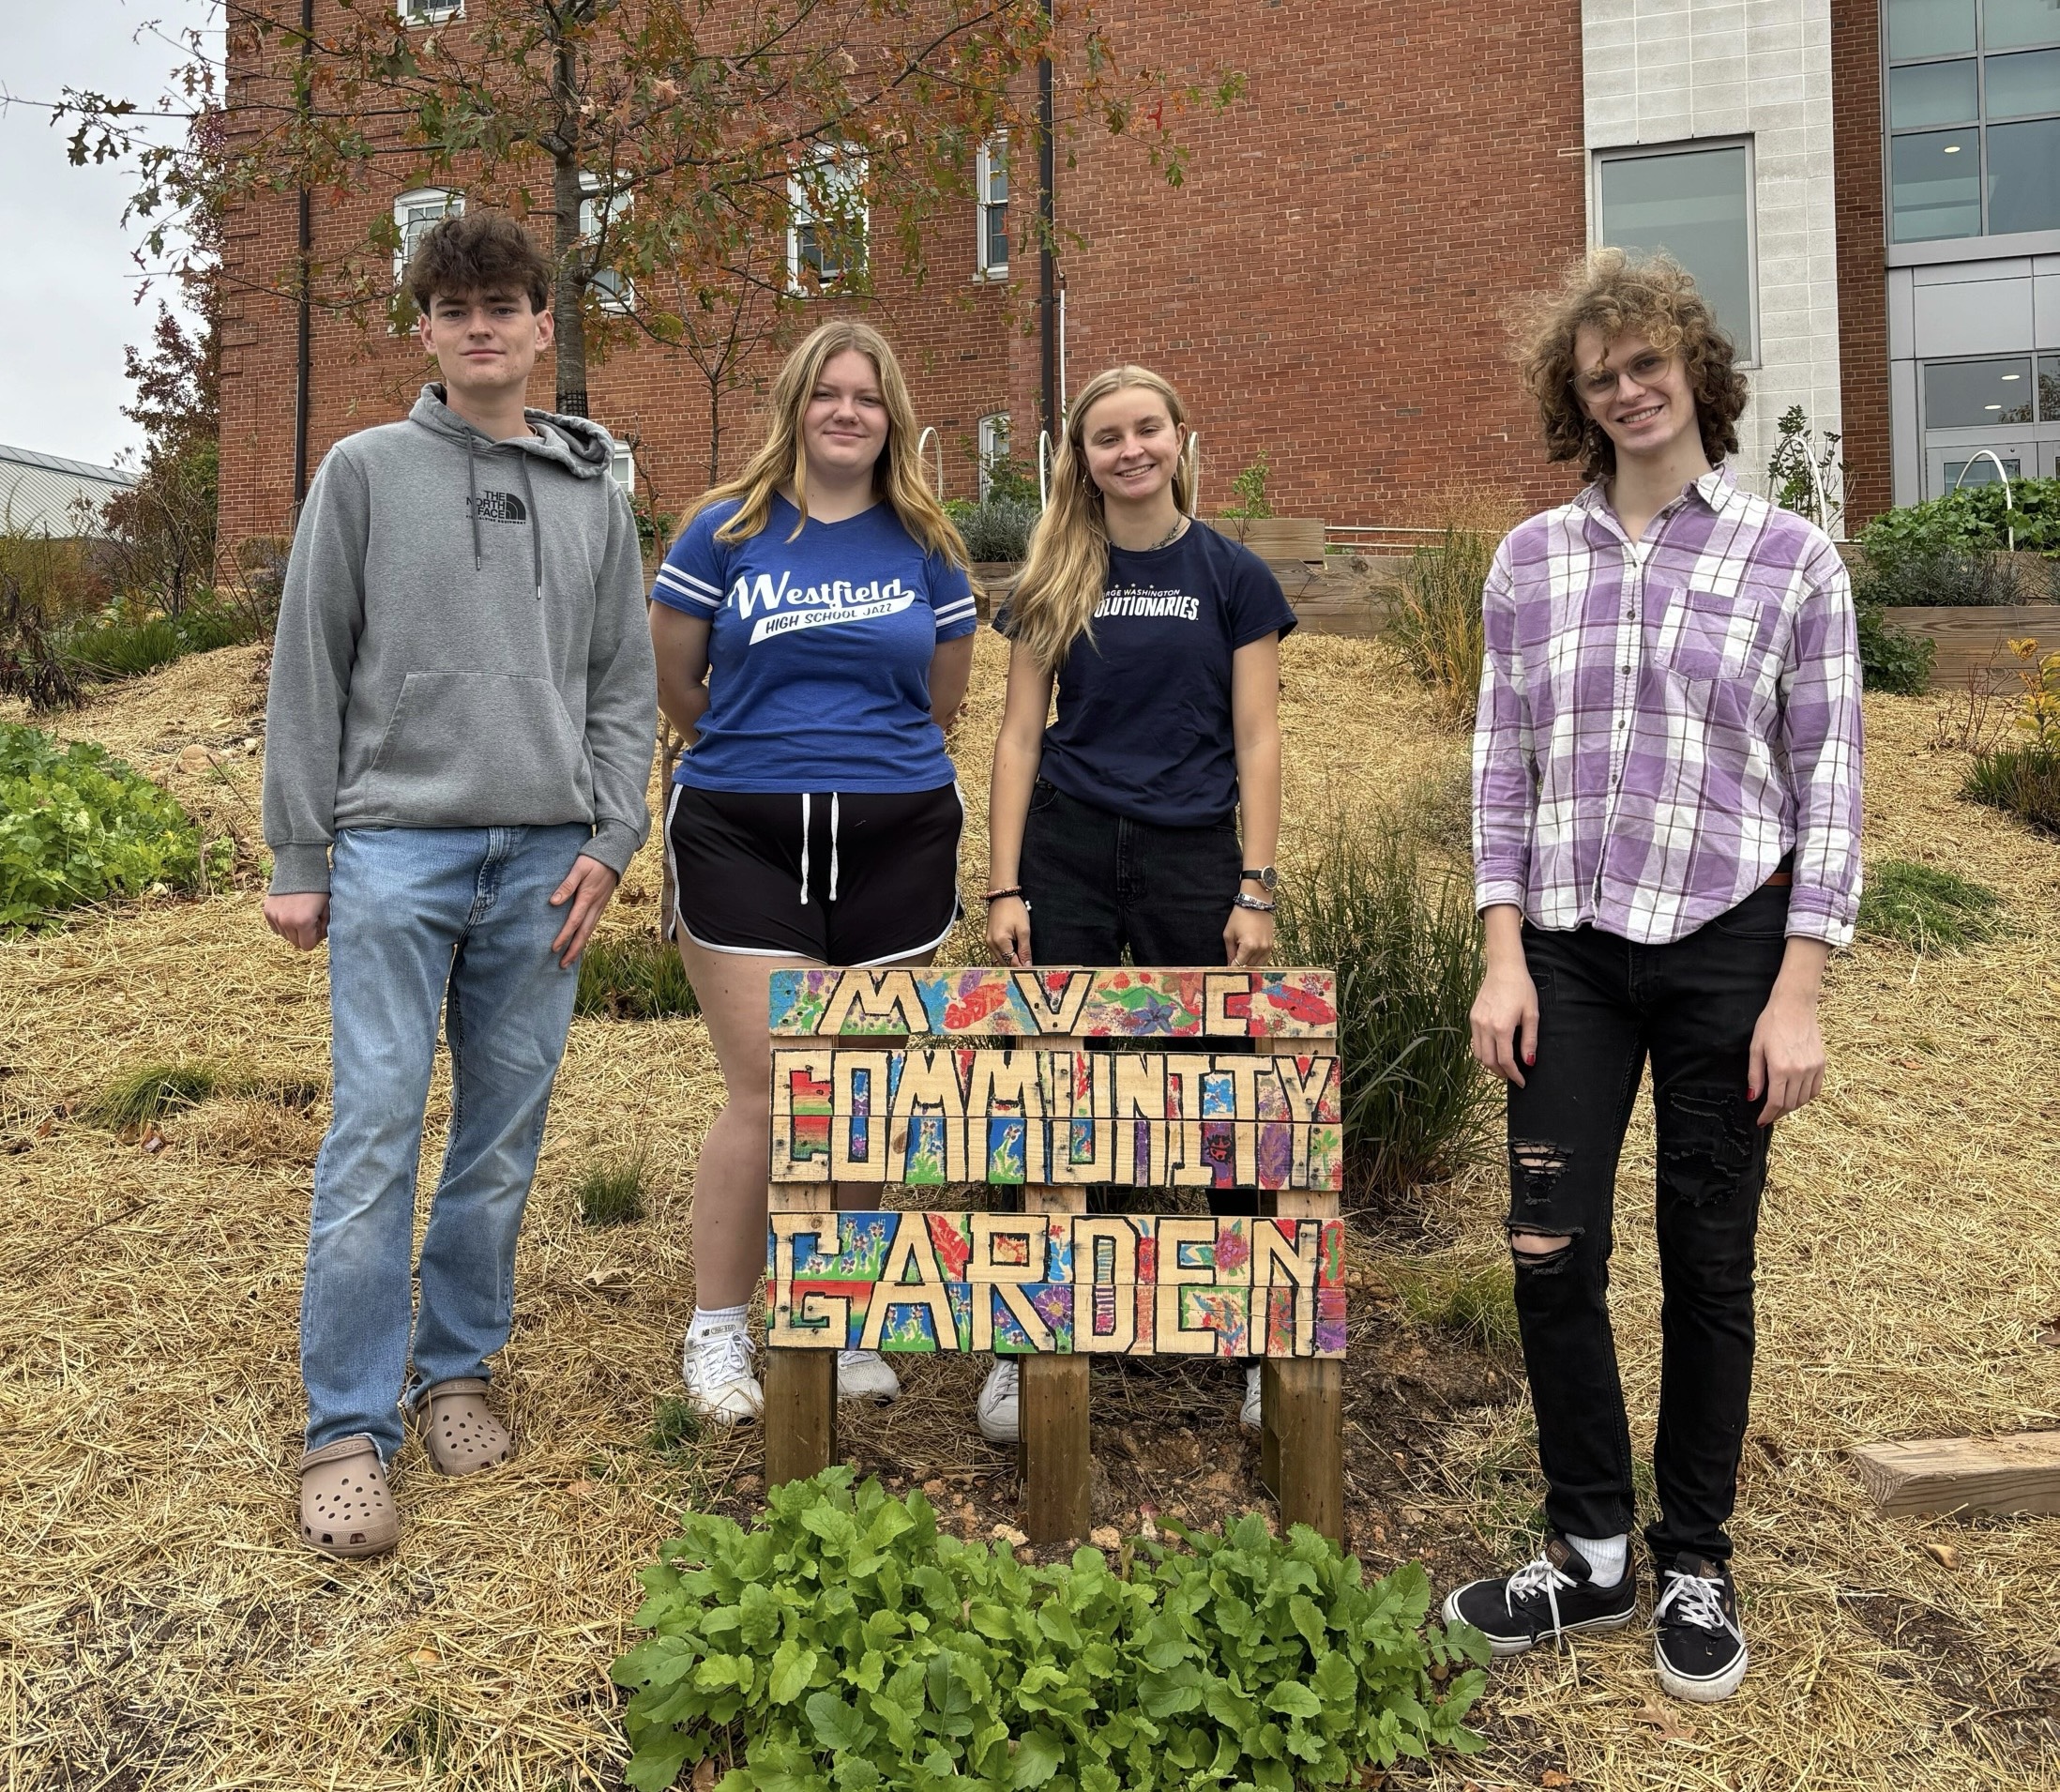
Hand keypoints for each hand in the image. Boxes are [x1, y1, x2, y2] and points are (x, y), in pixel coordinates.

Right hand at [264, 891, 329, 950]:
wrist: (299, 867)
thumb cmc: (318, 888)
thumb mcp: (328, 908)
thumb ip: (325, 927)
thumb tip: (319, 938)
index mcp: (303, 922)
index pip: (307, 946)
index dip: (314, 938)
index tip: (317, 926)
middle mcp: (286, 921)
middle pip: (295, 942)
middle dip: (304, 935)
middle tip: (310, 919)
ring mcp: (274, 916)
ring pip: (285, 935)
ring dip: (293, 929)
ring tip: (300, 913)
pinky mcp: (267, 910)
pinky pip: (276, 927)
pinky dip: (283, 923)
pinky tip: (290, 911)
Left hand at [549, 854, 619, 967]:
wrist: (615, 854)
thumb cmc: (594, 859)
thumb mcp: (579, 868)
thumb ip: (567, 885)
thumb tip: (553, 902)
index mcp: (588, 897)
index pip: (574, 922)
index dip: (564, 937)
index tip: (553, 949)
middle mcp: (595, 906)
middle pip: (584, 933)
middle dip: (573, 950)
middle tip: (563, 965)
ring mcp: (600, 906)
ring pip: (590, 931)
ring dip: (580, 946)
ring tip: (571, 959)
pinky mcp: (602, 904)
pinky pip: (593, 924)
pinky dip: (586, 936)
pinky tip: (581, 941)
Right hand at [988, 895, 1031, 966]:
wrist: (1002, 896)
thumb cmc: (1014, 910)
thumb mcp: (1024, 930)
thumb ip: (1025, 949)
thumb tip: (1027, 965)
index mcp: (1000, 942)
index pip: (1012, 962)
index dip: (1022, 968)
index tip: (1032, 973)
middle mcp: (991, 944)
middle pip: (1004, 964)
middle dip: (1015, 968)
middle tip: (1028, 971)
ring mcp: (988, 942)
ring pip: (998, 961)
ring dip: (1009, 964)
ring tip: (1021, 965)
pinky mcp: (988, 939)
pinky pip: (995, 954)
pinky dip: (1003, 958)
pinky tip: (1012, 957)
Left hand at [1223, 904, 1273, 968]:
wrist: (1256, 903)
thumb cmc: (1240, 916)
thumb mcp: (1229, 934)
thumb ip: (1230, 952)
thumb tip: (1229, 965)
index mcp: (1248, 946)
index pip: (1239, 965)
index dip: (1232, 969)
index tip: (1226, 971)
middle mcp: (1260, 949)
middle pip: (1248, 967)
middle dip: (1240, 969)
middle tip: (1233, 968)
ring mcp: (1267, 947)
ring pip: (1257, 966)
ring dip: (1249, 966)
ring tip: (1241, 964)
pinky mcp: (1271, 945)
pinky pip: (1264, 959)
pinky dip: (1257, 962)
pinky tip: (1250, 960)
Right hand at [1470, 956, 1538, 1085]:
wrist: (1504, 968)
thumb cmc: (1521, 988)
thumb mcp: (1532, 1014)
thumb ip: (1529, 1040)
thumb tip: (1529, 1062)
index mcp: (1501, 1027)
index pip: (1505, 1061)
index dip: (1514, 1075)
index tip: (1522, 1081)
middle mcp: (1485, 1027)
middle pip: (1489, 1061)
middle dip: (1501, 1073)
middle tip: (1513, 1076)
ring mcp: (1476, 1022)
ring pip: (1478, 1054)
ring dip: (1490, 1064)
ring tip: (1503, 1066)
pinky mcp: (1472, 1017)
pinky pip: (1474, 1042)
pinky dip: (1483, 1052)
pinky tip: (1494, 1050)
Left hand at [1747, 983, 1824, 1125]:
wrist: (1795, 1006)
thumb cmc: (1771, 1024)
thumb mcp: (1756, 1049)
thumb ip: (1755, 1075)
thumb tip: (1753, 1097)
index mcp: (1781, 1068)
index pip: (1776, 1102)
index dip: (1768, 1115)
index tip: (1761, 1121)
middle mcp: (1800, 1071)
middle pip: (1791, 1104)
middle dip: (1778, 1113)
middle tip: (1768, 1114)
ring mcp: (1813, 1068)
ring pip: (1804, 1099)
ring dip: (1792, 1106)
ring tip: (1780, 1106)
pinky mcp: (1822, 1063)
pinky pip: (1816, 1089)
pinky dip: (1806, 1097)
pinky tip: (1796, 1095)